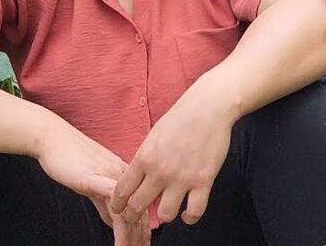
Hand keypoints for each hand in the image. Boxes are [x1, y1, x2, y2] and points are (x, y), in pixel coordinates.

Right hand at [33, 121, 149, 243]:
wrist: (52, 138)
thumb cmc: (70, 158)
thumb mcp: (92, 183)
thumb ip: (105, 203)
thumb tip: (114, 221)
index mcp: (123, 176)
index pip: (140, 206)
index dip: (144, 228)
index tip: (143, 244)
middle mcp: (121, 175)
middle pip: (139, 210)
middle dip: (141, 236)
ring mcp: (109, 175)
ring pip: (128, 209)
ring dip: (130, 234)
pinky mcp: (95, 177)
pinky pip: (112, 201)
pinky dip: (118, 221)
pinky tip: (119, 234)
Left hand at [110, 89, 235, 225]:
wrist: (208, 108)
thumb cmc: (182, 117)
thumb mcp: (154, 136)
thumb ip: (146, 158)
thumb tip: (139, 177)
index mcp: (145, 157)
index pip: (122, 190)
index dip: (117, 204)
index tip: (118, 209)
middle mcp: (160, 171)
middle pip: (138, 206)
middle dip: (133, 215)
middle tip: (135, 217)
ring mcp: (182, 178)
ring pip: (165, 214)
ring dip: (163, 215)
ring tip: (166, 211)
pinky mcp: (203, 181)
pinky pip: (194, 211)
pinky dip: (190, 217)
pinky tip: (187, 214)